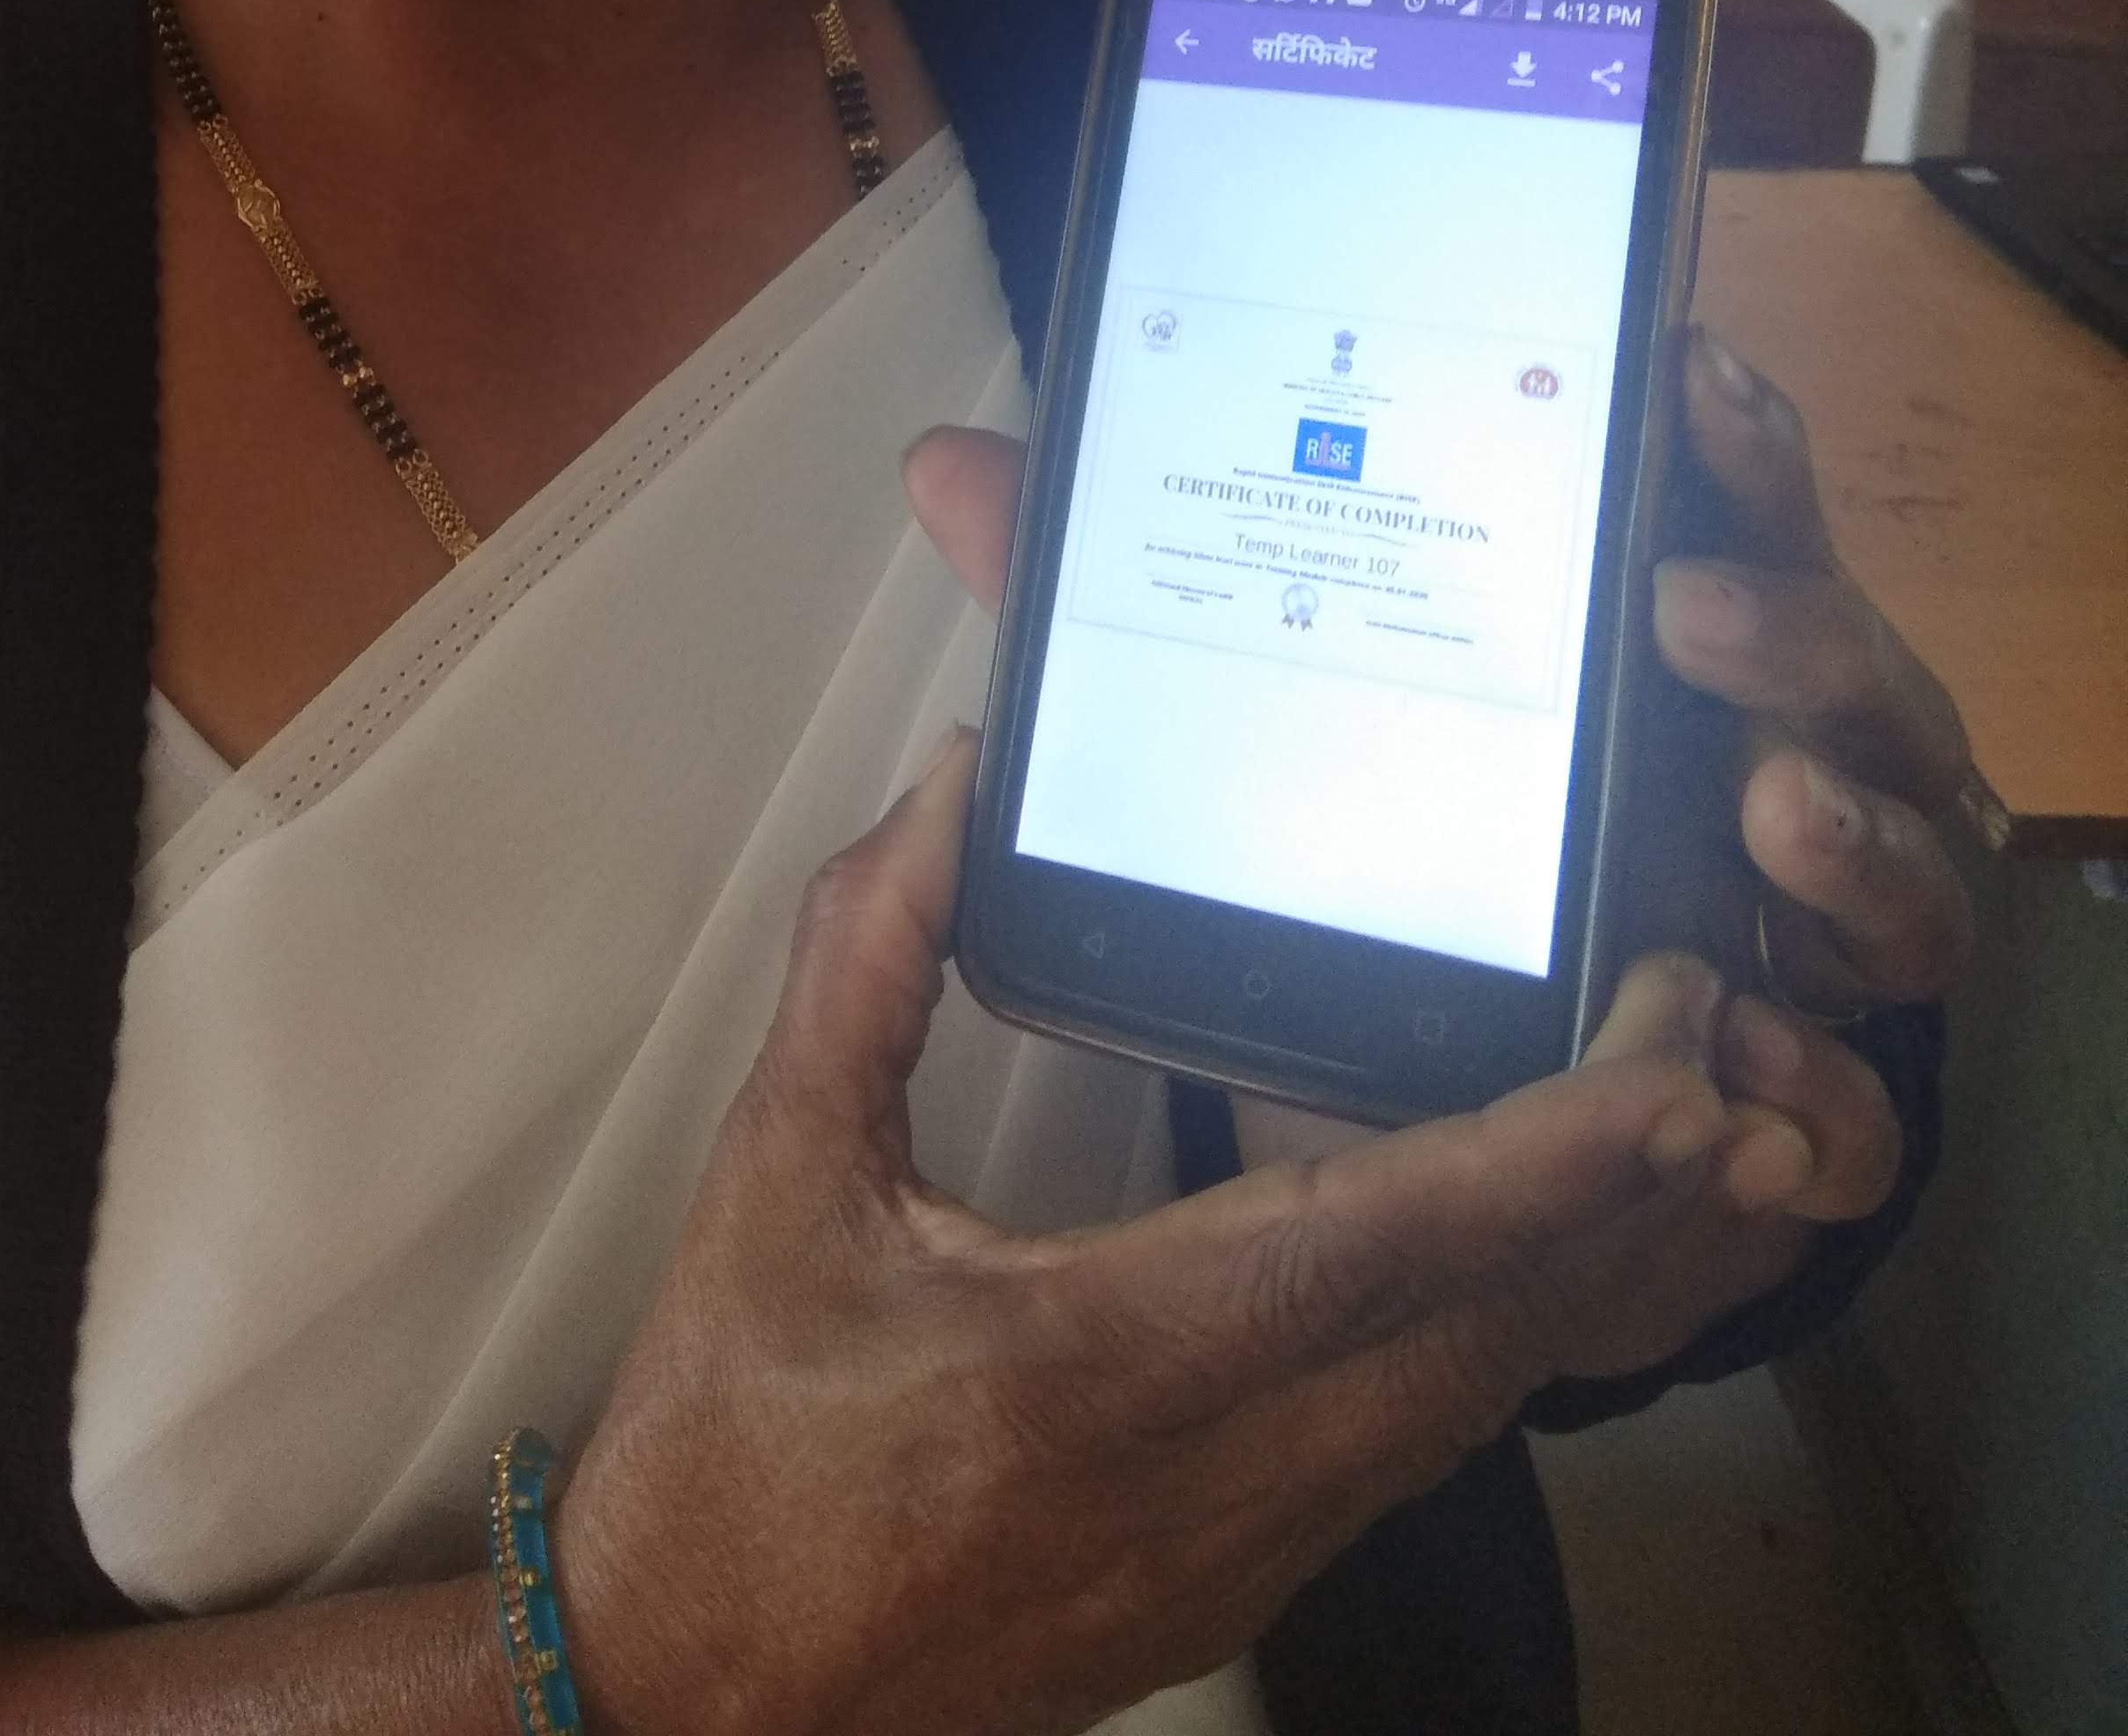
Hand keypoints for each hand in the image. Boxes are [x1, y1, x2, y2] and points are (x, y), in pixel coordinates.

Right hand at [552, 734, 1751, 1735]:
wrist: (700, 1707)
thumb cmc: (734, 1457)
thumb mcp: (776, 1182)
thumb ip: (864, 964)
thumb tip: (952, 792)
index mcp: (1117, 1361)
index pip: (1384, 1244)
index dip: (1550, 1158)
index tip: (1676, 1077)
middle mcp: (1226, 1470)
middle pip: (1487, 1328)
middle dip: (1633, 1196)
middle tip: (1735, 1057)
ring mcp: (1250, 1544)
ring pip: (1476, 1397)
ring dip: (1593, 1272)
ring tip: (1691, 1145)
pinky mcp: (1239, 1577)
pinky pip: (1420, 1444)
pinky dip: (1509, 1340)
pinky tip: (1542, 1266)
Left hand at [900, 405, 1949, 1262]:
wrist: (1536, 1103)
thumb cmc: (1439, 848)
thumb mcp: (1297, 709)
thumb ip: (1141, 582)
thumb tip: (952, 467)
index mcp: (1663, 623)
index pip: (1721, 499)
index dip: (1720, 430)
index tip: (1672, 367)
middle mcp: (1770, 751)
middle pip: (1841, 656)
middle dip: (1787, 615)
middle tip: (1684, 603)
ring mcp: (1816, 922)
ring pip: (1897, 854)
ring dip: (1842, 827)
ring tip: (1762, 809)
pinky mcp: (1816, 1097)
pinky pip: (1863, 1094)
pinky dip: (1828, 1078)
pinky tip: (1759, 1053)